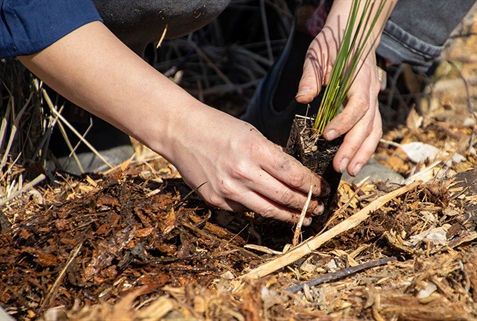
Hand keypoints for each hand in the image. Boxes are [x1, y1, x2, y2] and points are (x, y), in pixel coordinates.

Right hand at [168, 107, 330, 224]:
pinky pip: (244, 209)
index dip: (313, 185)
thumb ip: (271, 154)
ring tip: (304, 218)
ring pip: (267, 210)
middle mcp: (242, 172)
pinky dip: (260, 209)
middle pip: (285, 196)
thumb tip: (293, 174)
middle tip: (320, 208)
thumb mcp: (250, 132)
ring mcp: (228, 189)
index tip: (324, 189)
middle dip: (307, 204)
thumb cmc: (217, 127)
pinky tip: (270, 209)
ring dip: (290, 216)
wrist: (181, 132)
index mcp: (255, 150)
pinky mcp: (216, 200)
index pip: (294, 174)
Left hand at [295, 3, 387, 176]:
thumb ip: (311, 76)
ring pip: (374, 130)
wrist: (353, 36)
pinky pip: (372, 129)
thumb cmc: (333, 45)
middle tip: (340, 167)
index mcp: (359, 78)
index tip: (326, 136)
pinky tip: (354, 160)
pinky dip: (365, 146)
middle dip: (354, 148)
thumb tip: (302, 99)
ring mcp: (373, 100)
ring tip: (350, 171)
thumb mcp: (317, 54)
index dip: (344, 123)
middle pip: (368, 124)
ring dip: (364, 153)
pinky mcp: (369, 107)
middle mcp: (371, 91)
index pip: (358, 106)